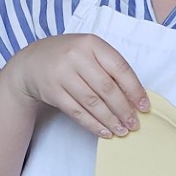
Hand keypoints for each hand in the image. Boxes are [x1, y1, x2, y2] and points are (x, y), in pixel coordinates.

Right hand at [4, 33, 148, 137]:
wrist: (32, 63)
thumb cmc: (69, 57)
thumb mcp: (89, 52)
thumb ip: (109, 68)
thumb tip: (134, 97)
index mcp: (91, 43)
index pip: (119, 68)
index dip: (134, 89)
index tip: (144, 107)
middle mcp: (76, 57)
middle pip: (106, 88)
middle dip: (123, 109)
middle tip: (134, 124)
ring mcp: (62, 74)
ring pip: (92, 103)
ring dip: (110, 120)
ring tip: (122, 131)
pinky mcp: (52, 92)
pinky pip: (77, 112)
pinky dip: (92, 124)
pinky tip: (104, 131)